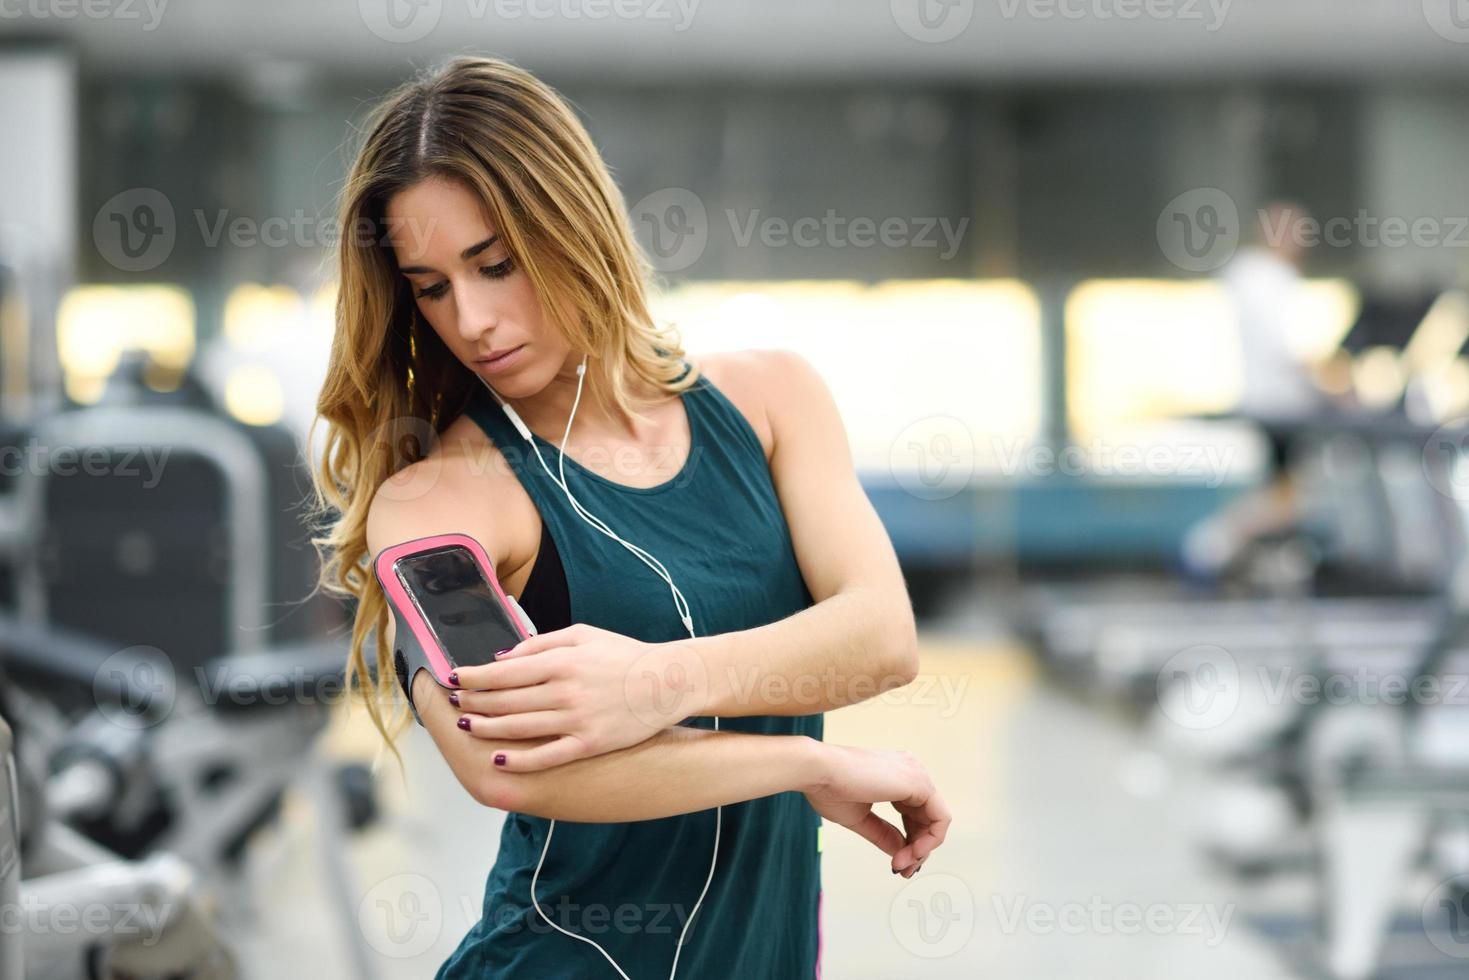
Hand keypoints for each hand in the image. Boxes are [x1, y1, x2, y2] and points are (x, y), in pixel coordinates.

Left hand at [445, 623, 702, 770]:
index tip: (454, 679)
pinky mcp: (590, 744)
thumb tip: (502, 657)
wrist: (667, 682)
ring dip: (487, 728)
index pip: (503, 672)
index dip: (473, 677)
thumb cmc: (623, 656)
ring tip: (468, 727)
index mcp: (561, 661)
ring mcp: (577, 720)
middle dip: (473, 703)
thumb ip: (540, 644)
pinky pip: (546, 756)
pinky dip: (519, 760)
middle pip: (505, 701)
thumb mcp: (582, 635)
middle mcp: (565, 691)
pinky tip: (499, 758)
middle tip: (454, 704)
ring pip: (518, 728)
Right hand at [804, 742, 950, 877]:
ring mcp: (917, 775)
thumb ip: (884, 834)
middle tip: (901, 869)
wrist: (818, 771)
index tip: (896, 863)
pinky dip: (929, 841)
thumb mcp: (861, 818)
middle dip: (917, 849)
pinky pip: (940, 819)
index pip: (915, 814)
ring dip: (921, 848)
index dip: (909, 842)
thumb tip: (902, 853)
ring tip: (901, 864)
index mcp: (896, 775)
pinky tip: (910, 853)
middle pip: (928, 819)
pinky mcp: (919, 783)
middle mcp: (911, 771)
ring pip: (936, 820)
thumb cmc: (829, 788)